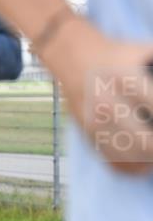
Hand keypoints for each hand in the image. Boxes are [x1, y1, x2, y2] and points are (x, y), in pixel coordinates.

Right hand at [41, 23, 152, 173]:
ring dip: (149, 162)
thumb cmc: (119, 55)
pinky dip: (131, 168)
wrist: (74, 56)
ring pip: (129, 156)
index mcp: (126, 81)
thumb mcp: (146, 52)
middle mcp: (109, 104)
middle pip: (146, 143)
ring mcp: (96, 121)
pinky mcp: (88, 132)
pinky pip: (110, 160)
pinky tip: (144, 166)